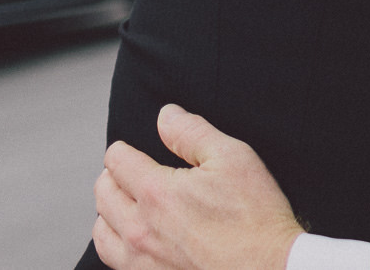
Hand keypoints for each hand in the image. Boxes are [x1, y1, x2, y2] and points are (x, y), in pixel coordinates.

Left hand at [92, 104, 301, 269]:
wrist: (269, 268)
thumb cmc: (255, 216)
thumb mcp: (233, 158)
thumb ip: (192, 132)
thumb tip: (166, 116)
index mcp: (157, 192)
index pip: (117, 161)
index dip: (123, 149)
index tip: (132, 149)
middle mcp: (140, 228)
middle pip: (103, 192)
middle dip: (113, 175)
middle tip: (129, 171)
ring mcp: (140, 259)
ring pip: (101, 229)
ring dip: (109, 209)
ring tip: (127, 202)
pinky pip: (111, 258)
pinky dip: (114, 241)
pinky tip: (132, 235)